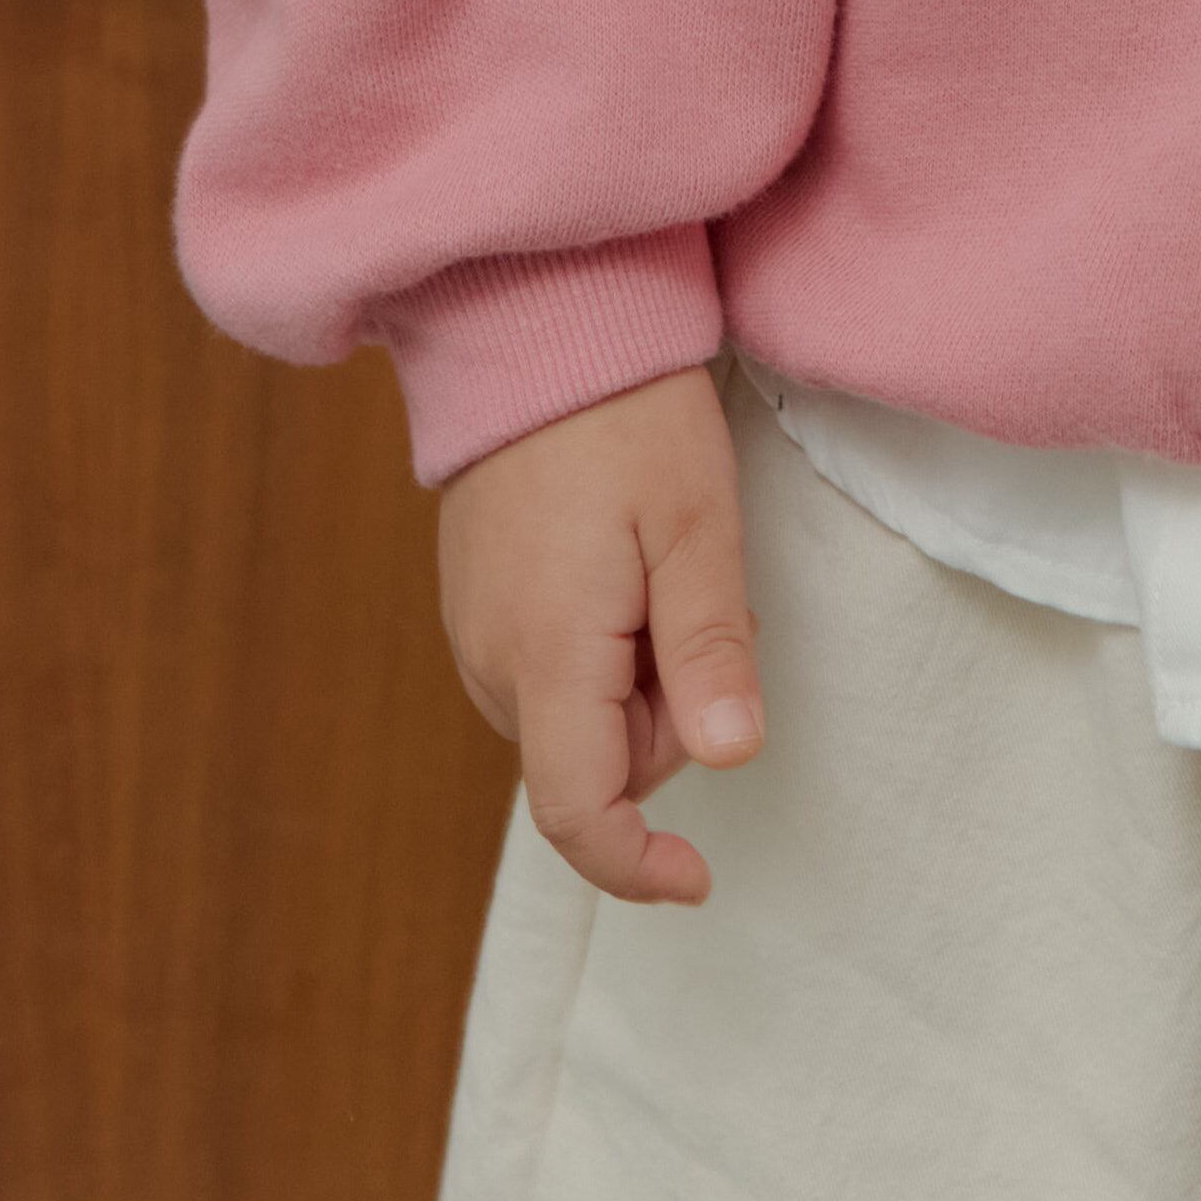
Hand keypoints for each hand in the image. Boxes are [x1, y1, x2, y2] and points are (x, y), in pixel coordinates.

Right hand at [433, 361, 766, 902]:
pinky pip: (546, 668)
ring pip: (573, 717)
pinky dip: (600, 647)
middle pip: (591, 762)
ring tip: (659, 567)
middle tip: (701, 604)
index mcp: (545, 651)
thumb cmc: (625, 413)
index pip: (577, 811)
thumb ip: (709, 650)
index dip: (637, 867)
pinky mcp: (474, 598)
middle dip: (662, 721)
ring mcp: (472, 627)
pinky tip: (622, 561)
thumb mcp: (697, 524)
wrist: (533, 321)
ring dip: (633, 680)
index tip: (699, 879)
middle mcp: (489, 657)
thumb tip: (728, 758)